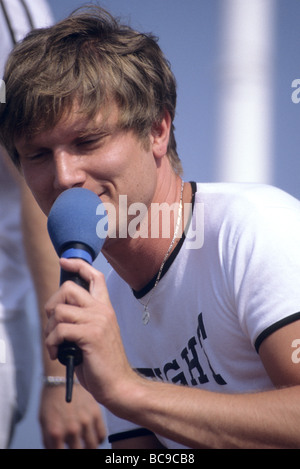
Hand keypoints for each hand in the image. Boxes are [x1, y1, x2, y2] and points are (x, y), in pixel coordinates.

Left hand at [39, 383, 105, 448]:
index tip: (67, 449)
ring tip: (85, 445)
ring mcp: (86, 421)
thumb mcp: (43, 422)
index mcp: (56, 433)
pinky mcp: (96, 413)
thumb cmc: (50, 401)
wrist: (60, 379)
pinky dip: (98, 439)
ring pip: (93, 446)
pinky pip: (102, 435)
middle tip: (77, 447)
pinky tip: (93, 437)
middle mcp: (72, 429)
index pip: (63, 455)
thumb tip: (57, 450)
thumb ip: (49, 441)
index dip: (65, 454)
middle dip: (78, 451)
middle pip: (80, 453)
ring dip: (89, 448)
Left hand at [44, 258, 136, 406]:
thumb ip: (80, 318)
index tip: (64, 262)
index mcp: (105, 307)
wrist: (118, 384)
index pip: (95, 276)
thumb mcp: (93, 333)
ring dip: (49, 330)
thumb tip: (56, 309)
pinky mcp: (91, 335)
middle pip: (69, 288)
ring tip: (54, 344)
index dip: (78, 264)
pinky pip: (59, 330)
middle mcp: (102, 310)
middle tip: (53, 325)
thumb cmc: (102, 361)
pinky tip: (58, 354)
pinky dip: (51, 343)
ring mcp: (98, 321)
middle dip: (52, 304)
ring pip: (59, 310)